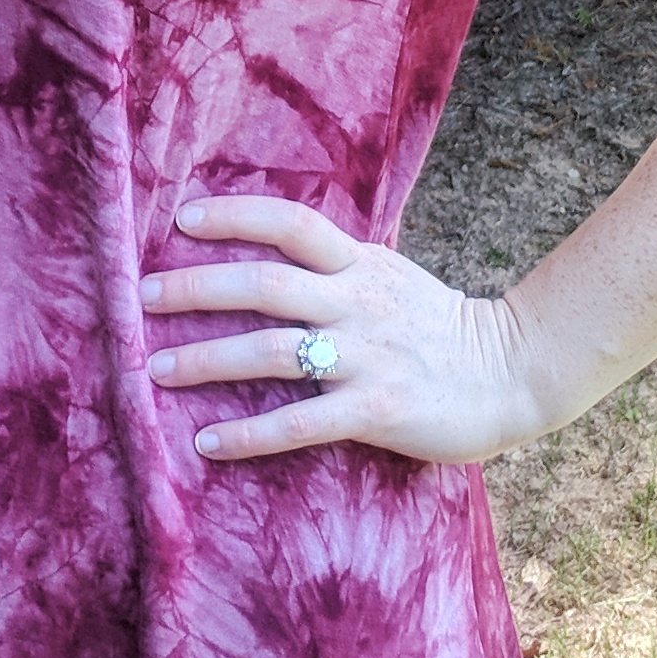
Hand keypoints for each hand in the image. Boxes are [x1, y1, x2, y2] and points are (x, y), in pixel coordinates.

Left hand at [140, 196, 541, 466]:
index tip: (182, 218)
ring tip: (155, 370)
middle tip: (141, 298)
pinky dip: (248, 433)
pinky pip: (299, 422)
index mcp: (362, 265)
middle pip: (265, 284)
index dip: (236, 215)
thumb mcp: (390, 278)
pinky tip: (208, 441)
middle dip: (196, 289)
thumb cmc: (441, 329)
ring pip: (272, 351)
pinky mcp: (376, 411)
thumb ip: (338, 267)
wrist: (514, 372)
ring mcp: (366, 357)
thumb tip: (274, 252)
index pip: (292, 224)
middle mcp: (358, 303)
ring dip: (206, 359)